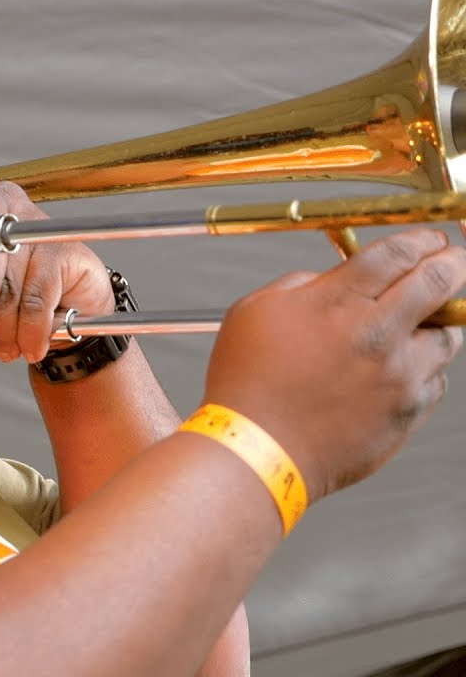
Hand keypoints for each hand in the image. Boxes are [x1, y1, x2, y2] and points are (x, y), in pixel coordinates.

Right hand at [203, 228, 465, 500]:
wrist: (256, 452)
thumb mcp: (253, 312)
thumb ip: (300, 285)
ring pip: (449, 333)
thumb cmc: (246, 384)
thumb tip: (333, 279)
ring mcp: (399, 375)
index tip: (430, 239)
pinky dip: (423, 370)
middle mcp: (377, 333)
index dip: (421, 239)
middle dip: (454, 263)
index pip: (399, 253)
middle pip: (441, 280)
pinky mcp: (407, 412)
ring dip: (440, 321)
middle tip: (453, 260)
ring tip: (421, 322)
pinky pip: (434, 381)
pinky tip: (395, 372)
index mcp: (336, 301)